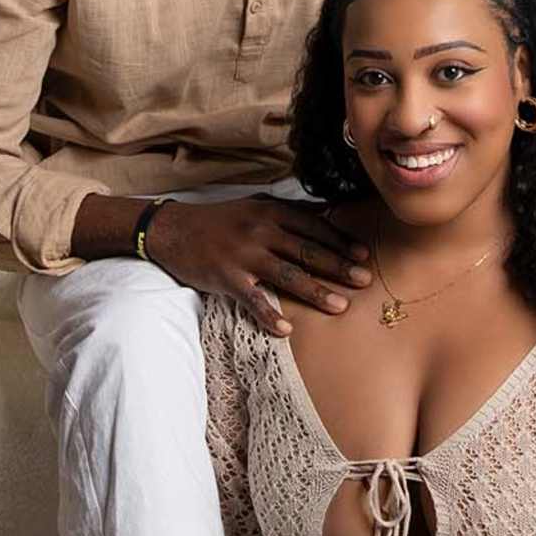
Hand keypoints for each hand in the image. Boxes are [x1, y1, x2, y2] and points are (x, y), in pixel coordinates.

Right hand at [141, 194, 372, 332]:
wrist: (171, 230)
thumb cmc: (217, 220)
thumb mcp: (253, 205)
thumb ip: (287, 210)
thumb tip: (326, 210)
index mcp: (269, 212)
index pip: (313, 227)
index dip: (339, 242)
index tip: (363, 255)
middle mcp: (259, 231)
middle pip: (306, 251)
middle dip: (338, 266)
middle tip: (364, 280)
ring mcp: (242, 255)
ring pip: (287, 275)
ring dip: (316, 291)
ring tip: (340, 306)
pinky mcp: (226, 277)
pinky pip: (252, 299)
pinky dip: (269, 315)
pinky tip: (286, 329)